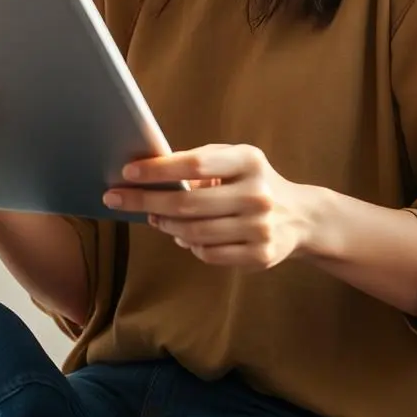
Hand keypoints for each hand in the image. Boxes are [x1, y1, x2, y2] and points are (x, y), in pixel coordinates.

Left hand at [102, 144, 313, 269]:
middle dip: (145, 200)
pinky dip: (189, 245)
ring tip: (150, 215)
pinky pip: (208, 254)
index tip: (127, 171)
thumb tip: (147, 176)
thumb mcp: (235, 161)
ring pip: (194, 232)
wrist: (301, 217)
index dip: (158, 169)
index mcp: (249, 161)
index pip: (195, 164)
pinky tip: (182, 235)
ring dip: (164, 225)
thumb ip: (199, 163)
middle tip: (115, 198)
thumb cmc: (252, 182)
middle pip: (188, 203)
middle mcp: (257, 193)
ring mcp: (260, 228)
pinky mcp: (260, 256)